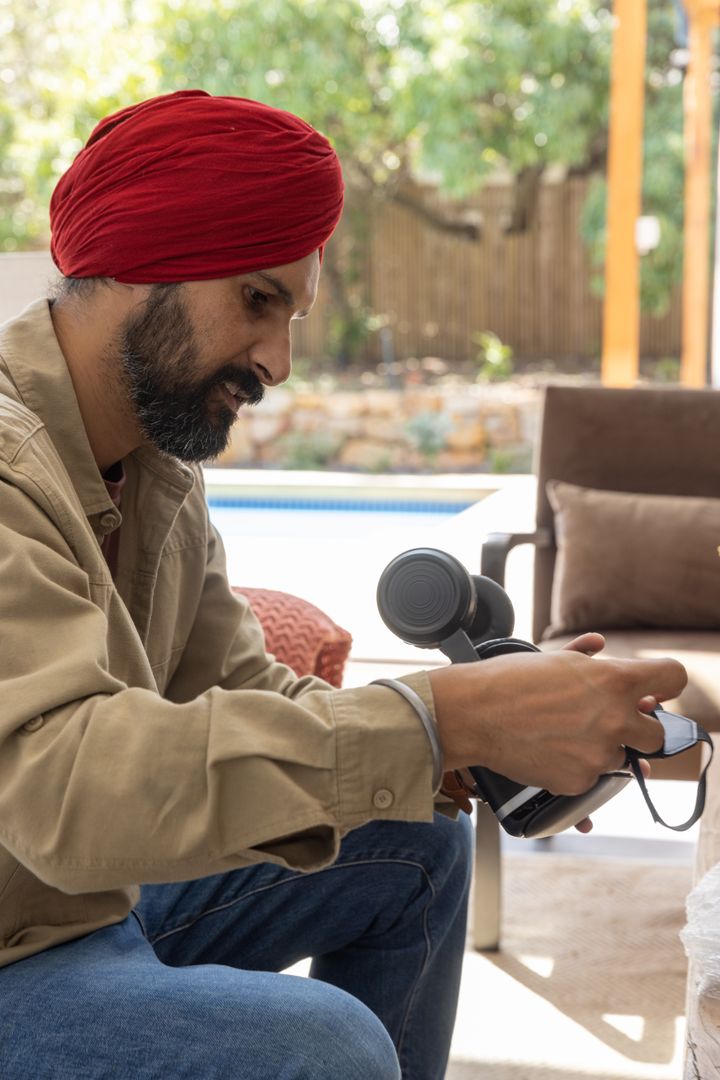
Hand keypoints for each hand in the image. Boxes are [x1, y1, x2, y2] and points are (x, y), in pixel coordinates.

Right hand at [426, 642, 685, 797]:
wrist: (472, 714)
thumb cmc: (508, 680)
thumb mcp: (552, 658)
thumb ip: (586, 658)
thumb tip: (599, 647)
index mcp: (615, 680)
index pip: (672, 678)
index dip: (664, 685)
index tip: (654, 692)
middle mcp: (616, 718)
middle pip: (657, 734)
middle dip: (635, 730)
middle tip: (605, 725)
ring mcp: (600, 753)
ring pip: (619, 759)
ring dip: (600, 751)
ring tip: (562, 737)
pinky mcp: (581, 781)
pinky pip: (591, 780)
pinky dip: (574, 769)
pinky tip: (549, 753)